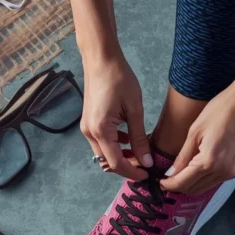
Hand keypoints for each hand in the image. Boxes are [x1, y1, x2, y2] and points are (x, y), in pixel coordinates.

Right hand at [80, 55, 152, 180]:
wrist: (101, 60)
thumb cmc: (119, 79)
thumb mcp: (135, 109)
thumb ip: (139, 138)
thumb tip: (146, 161)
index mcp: (101, 130)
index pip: (116, 163)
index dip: (133, 173)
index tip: (148, 175)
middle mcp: (89, 132)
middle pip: (108, 162)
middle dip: (127, 167)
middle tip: (146, 165)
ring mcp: (87, 128)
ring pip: (104, 154)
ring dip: (121, 157)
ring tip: (141, 152)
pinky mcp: (89, 123)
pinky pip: (102, 143)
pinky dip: (115, 147)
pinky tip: (130, 140)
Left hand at [160, 85, 234, 194]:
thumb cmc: (221, 110)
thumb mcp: (195, 131)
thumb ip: (183, 156)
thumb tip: (172, 173)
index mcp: (209, 161)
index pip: (183, 182)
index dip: (169, 185)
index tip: (161, 182)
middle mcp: (224, 171)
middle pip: (195, 189)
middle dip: (180, 186)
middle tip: (170, 179)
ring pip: (208, 186)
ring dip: (194, 183)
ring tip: (185, 172)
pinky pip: (220, 179)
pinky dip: (208, 177)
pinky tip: (203, 166)